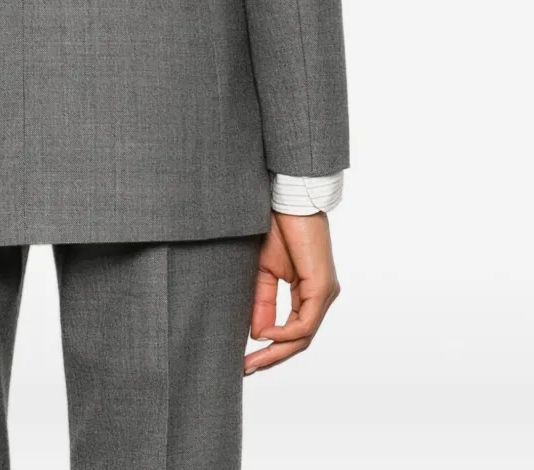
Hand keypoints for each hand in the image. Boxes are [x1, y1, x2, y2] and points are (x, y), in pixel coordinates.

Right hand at [245, 210, 339, 374]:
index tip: (246, 358)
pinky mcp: (322, 287)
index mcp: (309, 292)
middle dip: (272, 358)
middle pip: (299, 340)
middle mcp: (321, 296)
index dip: (270, 348)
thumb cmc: (277, 228)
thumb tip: (257, 333)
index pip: (293, 331)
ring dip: (277, 351)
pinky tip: (265, 334)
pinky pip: (305, 323)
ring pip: (303, 336)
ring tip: (253, 360)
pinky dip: (285, 332)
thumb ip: (262, 302)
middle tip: (247, 369)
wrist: (288, 200)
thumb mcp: (264, 271)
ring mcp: (325, 293)